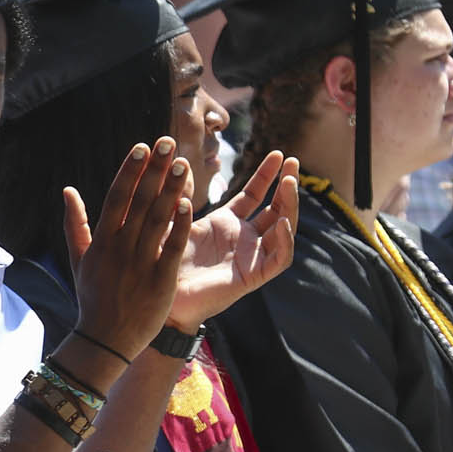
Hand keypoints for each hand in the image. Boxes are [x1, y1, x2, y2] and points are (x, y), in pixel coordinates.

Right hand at [65, 140, 191, 360]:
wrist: (105, 341)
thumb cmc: (92, 299)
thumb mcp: (78, 260)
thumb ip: (75, 223)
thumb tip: (68, 190)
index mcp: (102, 240)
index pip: (117, 197)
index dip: (131, 170)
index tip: (143, 146)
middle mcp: (120, 248)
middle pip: (139, 202)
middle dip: (155, 171)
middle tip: (168, 142)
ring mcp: (140, 264)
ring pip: (157, 220)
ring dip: (171, 190)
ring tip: (184, 164)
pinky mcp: (160, 281)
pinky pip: (171, 248)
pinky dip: (179, 225)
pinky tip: (189, 203)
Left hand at [166, 152, 299, 332]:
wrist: (159, 297)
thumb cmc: (162, 261)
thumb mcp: (172, 221)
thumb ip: (179, 195)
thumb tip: (179, 164)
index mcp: (226, 223)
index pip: (255, 195)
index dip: (266, 175)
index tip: (278, 154)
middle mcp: (243, 238)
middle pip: (275, 208)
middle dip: (286, 185)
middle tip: (293, 162)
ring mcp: (250, 257)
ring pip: (283, 230)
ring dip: (289, 207)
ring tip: (289, 183)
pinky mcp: (253, 277)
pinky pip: (279, 259)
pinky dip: (284, 241)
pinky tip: (281, 222)